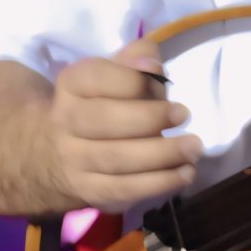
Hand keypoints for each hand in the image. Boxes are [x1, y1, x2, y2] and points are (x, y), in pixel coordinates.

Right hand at [39, 35, 204, 210]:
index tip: (162, 84)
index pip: (97, 77)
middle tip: (184, 115)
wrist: (57, 153)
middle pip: (105, 119)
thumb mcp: (114, 73)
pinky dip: (158, 183)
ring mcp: (73, 160)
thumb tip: (152, 63)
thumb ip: (135, 59)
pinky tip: (184, 173)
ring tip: (193, 148)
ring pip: (116, 159)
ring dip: (162, 155)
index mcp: (72, 84)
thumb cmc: (101, 103)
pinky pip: (123, 190)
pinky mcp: (88, 191)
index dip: (133, 81)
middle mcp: (65, 121)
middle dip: (150, 117)